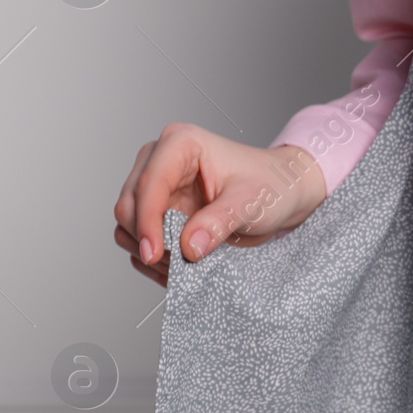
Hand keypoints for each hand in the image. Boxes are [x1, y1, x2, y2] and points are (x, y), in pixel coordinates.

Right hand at [112, 124, 327, 286]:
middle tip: (177, 264)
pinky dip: (152, 258)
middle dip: (149, 239)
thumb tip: (188, 247)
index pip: (149, 184)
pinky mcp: (158, 210)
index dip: (147, 222)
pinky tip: (177, 270)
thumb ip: (219, 222)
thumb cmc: (272, 184)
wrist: (285, 193)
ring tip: (182, 266)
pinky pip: (138, 239)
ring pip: (128, 225)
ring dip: (149, 252)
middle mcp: (160, 160)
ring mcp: (157, 187)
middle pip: (129, 206)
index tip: (154, 253)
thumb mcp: (252, 202)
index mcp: (181, 143)